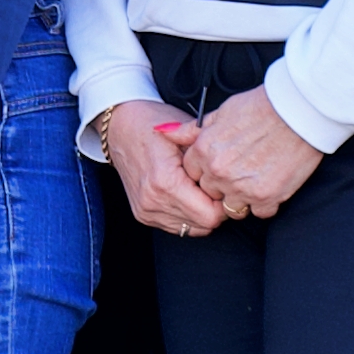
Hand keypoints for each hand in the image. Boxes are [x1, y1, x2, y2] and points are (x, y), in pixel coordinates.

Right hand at [97, 100, 223, 235]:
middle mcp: (152, 200)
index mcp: (165, 181)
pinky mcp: (143, 215)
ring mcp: (146, 210)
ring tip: (198, 188)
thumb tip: (234, 180)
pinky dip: (188, 214)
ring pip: (192, 229)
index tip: (223, 185)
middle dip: (215, 207)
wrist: (120, 126)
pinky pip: (178, 227)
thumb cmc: (153, 124)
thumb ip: (211, 158)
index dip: (224, 201)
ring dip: (201, 212)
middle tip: (214, 185)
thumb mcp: (188, 132)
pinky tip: (186, 194)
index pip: (211, 215)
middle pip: (204, 224)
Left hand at [178, 88, 323, 220]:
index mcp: (204, 151)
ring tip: (255, 178)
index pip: (191, 173)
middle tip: (241, 170)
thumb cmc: (261, 107)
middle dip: (221, 185)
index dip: (205, 169)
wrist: (298, 111)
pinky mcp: (267, 197)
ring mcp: (242, 188)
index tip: (221, 162)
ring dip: (241, 197)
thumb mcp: (221, 112)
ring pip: (231, 207)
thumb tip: (163, 132)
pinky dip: (265, 202)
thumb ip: (192, 130)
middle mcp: (219, 172)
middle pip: (209, 192)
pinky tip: (272, 183)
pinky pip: (260, 212)